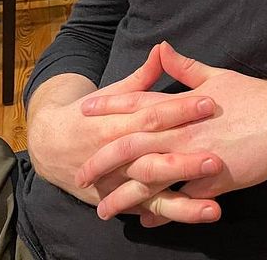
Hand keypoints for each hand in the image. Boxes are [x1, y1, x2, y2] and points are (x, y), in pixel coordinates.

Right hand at [27, 44, 222, 222]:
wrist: (49, 145)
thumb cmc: (88, 114)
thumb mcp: (111, 92)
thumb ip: (141, 77)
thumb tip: (163, 48)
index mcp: (118, 123)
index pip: (152, 115)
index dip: (180, 109)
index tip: (210, 103)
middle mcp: (118, 157)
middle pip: (155, 159)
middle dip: (185, 162)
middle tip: (217, 160)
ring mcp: (119, 182)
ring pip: (153, 194)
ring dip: (184, 203)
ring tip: (214, 208)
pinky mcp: (121, 201)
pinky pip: (148, 211)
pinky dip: (169, 216)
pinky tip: (196, 217)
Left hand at [76, 42, 266, 223]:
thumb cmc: (254, 96)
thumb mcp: (217, 76)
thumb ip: (186, 67)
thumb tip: (163, 48)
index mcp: (183, 104)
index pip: (138, 103)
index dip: (110, 106)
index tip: (84, 111)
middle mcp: (184, 130)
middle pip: (134, 145)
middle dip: (104, 160)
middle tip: (80, 174)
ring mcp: (197, 157)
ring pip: (150, 178)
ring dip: (124, 196)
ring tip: (102, 210)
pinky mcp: (214, 181)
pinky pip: (180, 200)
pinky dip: (160, 212)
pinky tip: (144, 221)